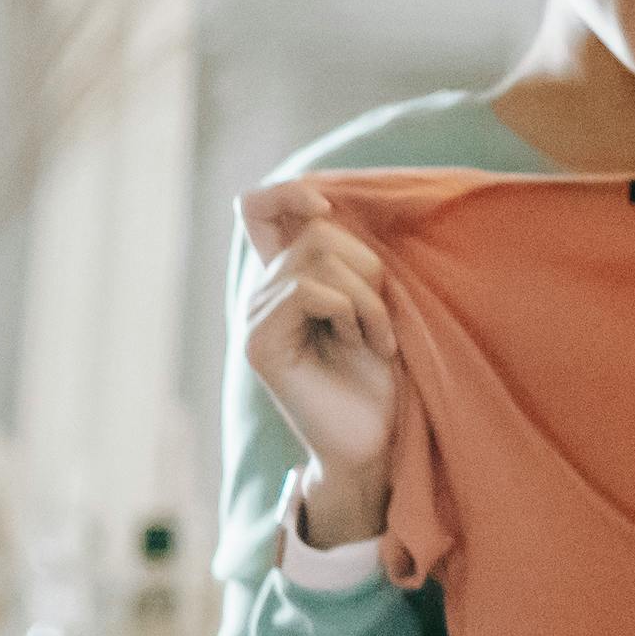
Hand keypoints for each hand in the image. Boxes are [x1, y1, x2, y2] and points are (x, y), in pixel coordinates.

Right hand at [234, 177, 403, 550]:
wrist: (375, 443)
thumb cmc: (379, 375)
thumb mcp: (370, 301)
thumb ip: (346, 258)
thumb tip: (329, 207)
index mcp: (284, 279)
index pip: (258, 208)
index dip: (290, 193)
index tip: (329, 210)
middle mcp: (260, 294)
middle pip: (314, 230)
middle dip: (367, 266)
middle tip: (381, 319)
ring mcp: (254, 318)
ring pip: (317, 258)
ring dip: (368, 296)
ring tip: (376, 338)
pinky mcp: (259, 344)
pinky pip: (309, 292)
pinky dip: (354, 312)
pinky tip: (366, 346)